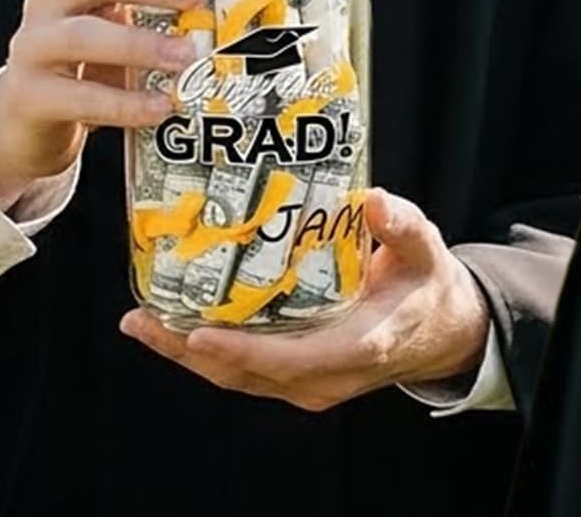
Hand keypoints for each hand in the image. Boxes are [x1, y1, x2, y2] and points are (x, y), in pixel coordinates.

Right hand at [0, 0, 204, 211]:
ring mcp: (33, 47)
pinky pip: (79, 96)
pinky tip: (159, 105)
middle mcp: (49, 3)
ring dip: (139, 45)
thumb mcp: (112, 26)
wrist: (24, 122)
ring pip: (82, 36)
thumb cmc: (81, 66)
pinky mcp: (29, 95)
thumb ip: (151, 9)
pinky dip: (124, 102)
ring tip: (184, 57)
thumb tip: (218, 0)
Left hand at [120, 189, 490, 411]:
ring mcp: (308, 381)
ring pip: (237, 376)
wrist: (440, 331)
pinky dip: (207, 350)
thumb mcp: (425, 249)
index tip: (198, 333)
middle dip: (188, 350)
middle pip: (245, 374)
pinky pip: (245, 368)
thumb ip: (401, 225)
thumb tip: (373, 199)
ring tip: (140, 322)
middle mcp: (325, 375)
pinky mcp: (297, 374)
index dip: (242, 350)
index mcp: (357, 345)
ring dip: (186, 352)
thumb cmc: (427, 286)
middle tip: (139, 320)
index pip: (291, 359)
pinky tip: (174, 322)